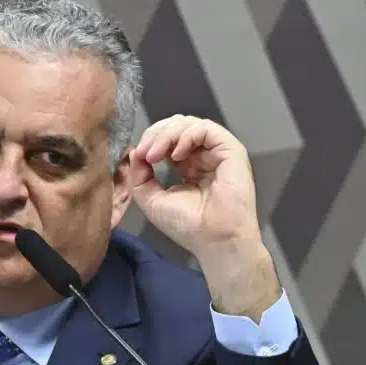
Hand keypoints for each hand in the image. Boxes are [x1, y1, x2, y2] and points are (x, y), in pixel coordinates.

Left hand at [127, 115, 280, 319]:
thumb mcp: (152, 199)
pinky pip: (206, 128)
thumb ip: (140, 176)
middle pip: (176, 126)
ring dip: (166, 134)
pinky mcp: (231, 150)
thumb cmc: (187, 226)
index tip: (138, 155)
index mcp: (187, 166)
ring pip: (189, 124)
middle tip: (144, 152)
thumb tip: (134, 152)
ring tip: (155, 154)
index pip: (167, 139)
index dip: (150, 141)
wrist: (215, 240)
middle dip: (156, 134)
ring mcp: (217, 152)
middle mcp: (203, 156)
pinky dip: (186, 135)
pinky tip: (175, 154)